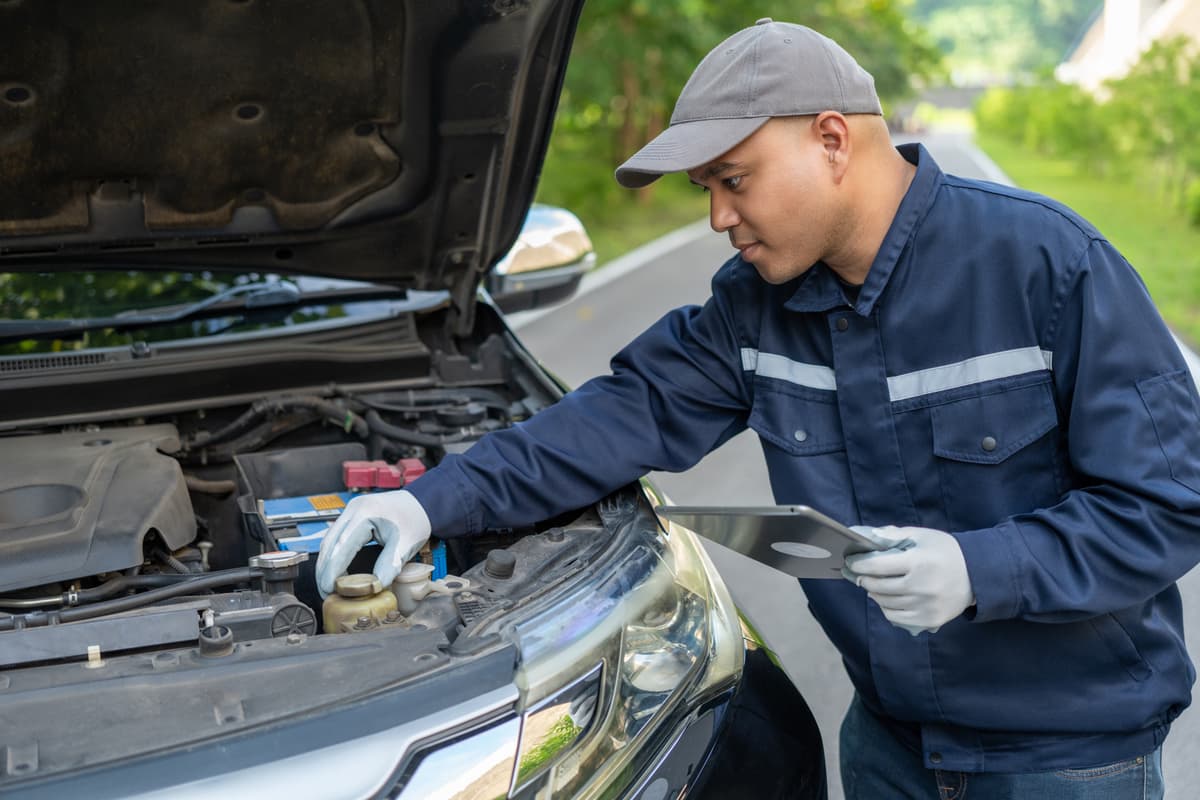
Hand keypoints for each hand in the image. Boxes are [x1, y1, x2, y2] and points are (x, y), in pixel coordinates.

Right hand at [315, 490, 431, 597]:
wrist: (422, 503)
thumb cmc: (416, 519)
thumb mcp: (407, 543)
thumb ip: (390, 564)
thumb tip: (374, 587)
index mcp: (365, 513)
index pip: (341, 545)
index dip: (332, 569)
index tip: (328, 588)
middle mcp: (354, 509)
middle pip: (329, 543)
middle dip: (324, 570)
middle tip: (325, 592)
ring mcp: (351, 511)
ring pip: (329, 540)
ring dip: (326, 563)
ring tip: (328, 586)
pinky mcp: (352, 517)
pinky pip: (336, 538)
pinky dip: (333, 555)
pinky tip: (336, 571)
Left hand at [842, 526, 974, 634]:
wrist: (977, 575)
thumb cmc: (946, 552)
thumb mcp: (922, 536)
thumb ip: (895, 535)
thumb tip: (868, 537)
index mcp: (918, 562)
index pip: (877, 566)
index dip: (859, 564)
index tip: (851, 562)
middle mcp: (920, 586)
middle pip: (878, 586)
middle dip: (864, 579)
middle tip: (860, 574)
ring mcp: (925, 606)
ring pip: (885, 603)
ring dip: (874, 593)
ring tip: (874, 585)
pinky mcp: (929, 620)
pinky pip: (896, 617)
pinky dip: (887, 608)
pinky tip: (888, 599)